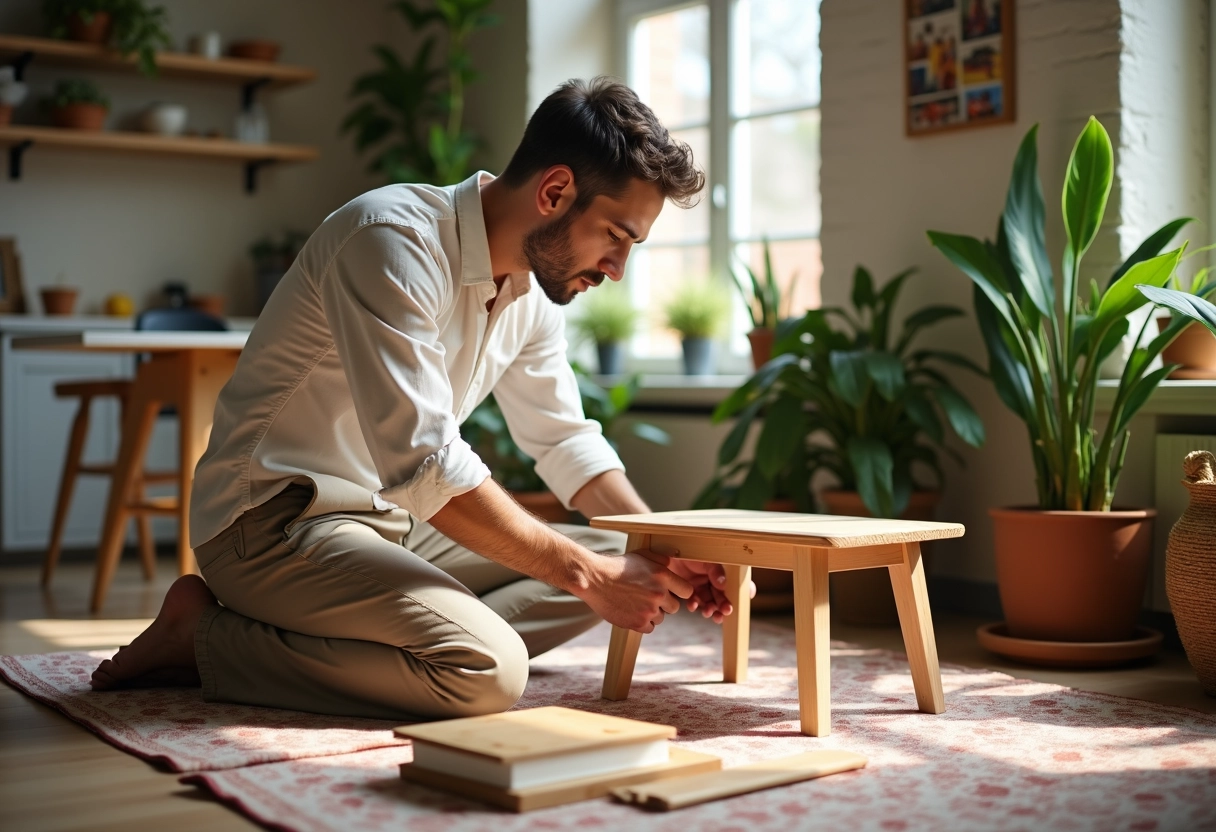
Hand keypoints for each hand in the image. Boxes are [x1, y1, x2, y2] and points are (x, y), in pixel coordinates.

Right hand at [578, 550, 693, 632]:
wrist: (595, 579)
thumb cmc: (618, 566)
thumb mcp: (642, 555)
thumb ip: (662, 560)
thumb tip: (674, 565)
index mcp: (662, 576)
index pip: (687, 591)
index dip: (679, 592)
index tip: (670, 592)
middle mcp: (659, 594)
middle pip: (674, 608)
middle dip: (664, 604)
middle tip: (648, 597)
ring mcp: (648, 610)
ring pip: (661, 618)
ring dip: (652, 613)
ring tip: (636, 603)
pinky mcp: (637, 623)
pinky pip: (650, 628)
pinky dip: (642, 623)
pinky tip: (632, 612)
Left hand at [667, 559, 756, 623]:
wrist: (665, 550)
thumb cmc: (688, 550)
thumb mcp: (705, 557)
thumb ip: (715, 570)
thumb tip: (724, 584)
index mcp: (722, 570)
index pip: (736, 583)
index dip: (742, 592)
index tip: (742, 600)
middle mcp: (713, 579)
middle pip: (723, 596)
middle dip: (725, 605)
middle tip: (726, 611)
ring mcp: (701, 586)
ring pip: (710, 602)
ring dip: (711, 609)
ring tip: (709, 612)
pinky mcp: (688, 591)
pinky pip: (694, 602)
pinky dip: (695, 605)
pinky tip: (693, 605)